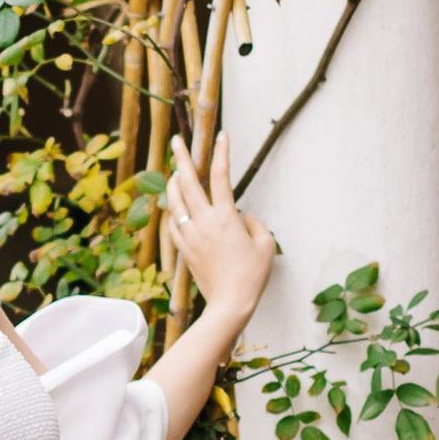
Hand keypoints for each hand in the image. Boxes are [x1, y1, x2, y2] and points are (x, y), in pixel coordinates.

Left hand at [163, 137, 275, 339]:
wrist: (230, 303)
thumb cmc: (252, 275)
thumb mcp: (266, 245)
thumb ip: (255, 224)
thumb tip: (243, 216)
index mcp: (226, 218)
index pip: (222, 176)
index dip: (222, 153)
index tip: (222, 136)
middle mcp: (204, 222)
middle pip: (188, 182)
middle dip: (181, 157)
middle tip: (176, 141)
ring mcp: (191, 235)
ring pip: (174, 201)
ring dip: (173, 183)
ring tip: (175, 171)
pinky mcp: (184, 249)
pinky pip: (173, 223)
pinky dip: (172, 210)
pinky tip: (173, 205)